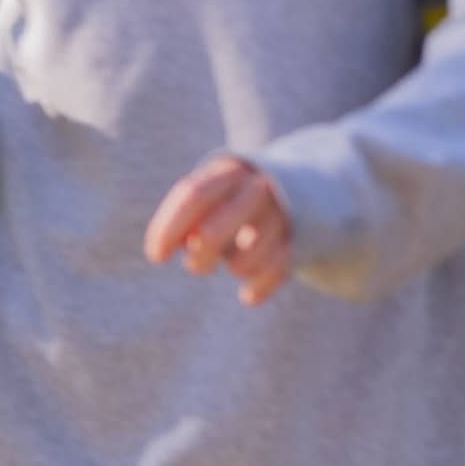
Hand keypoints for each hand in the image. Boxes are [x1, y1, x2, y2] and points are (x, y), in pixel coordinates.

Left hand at [143, 154, 292, 305]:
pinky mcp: (303, 239)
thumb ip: (189, 216)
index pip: (191, 197)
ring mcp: (283, 213)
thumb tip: (161, 248)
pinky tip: (248, 295)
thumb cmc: (239, 197)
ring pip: (245, 259)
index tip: (156, 257)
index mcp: (229, 170)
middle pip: (210, 234)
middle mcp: (258, 187)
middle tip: (196, 265)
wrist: (308, 185)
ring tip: (235, 264)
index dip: (167, 229)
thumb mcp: (215, 194)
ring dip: (234, 268)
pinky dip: (257, 288)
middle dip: (197, 257)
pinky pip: (276, 272)